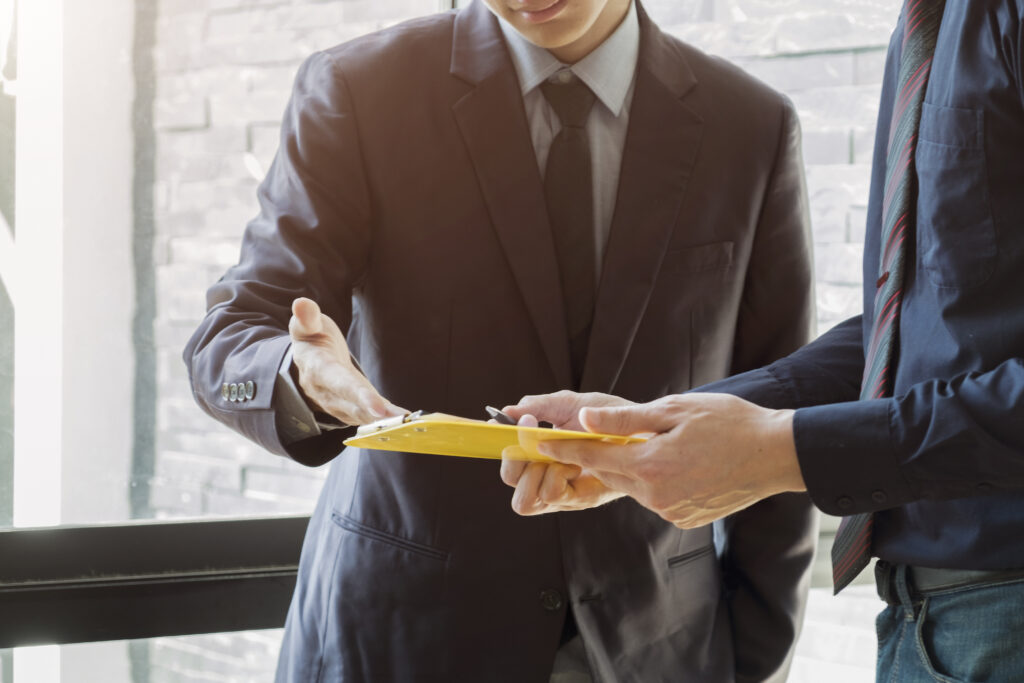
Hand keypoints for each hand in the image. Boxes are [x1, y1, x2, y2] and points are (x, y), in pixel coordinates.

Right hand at [288, 297, 404, 424]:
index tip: (377, 406)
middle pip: (354, 404)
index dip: (358, 395)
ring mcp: (338, 404)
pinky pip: (369, 416)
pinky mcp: (351, 408)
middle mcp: (327, 392)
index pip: (340, 382)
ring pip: (363, 415)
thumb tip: (301, 304)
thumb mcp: (307, 325)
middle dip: (376, 414)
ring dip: (385, 422)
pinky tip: (404, 421)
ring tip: (406, 423)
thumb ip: (306, 318)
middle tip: (400, 420)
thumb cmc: (311, 338)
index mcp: (318, 369)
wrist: (306, 361)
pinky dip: (387, 421)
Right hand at [499, 391, 632, 514]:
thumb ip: (540, 406)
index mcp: (542, 461)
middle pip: (512, 491)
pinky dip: (555, 474)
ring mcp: (564, 493)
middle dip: (515, 464)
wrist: (644, 427)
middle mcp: (549, 482)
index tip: (506, 427)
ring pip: (526, 500)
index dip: (504, 454)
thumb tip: (507, 411)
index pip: (510, 471)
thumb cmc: (607, 418)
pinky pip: (552, 494)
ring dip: (536, 471)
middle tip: (532, 439)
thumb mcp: (571, 404)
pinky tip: (574, 459)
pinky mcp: (582, 498)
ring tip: (559, 453)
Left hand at [535, 393, 805, 527]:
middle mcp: (656, 495)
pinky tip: (678, 463)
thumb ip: (626, 419)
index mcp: (650, 465)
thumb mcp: (675, 410)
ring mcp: (671, 511)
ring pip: (634, 486)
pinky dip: (656, 481)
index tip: (540, 441)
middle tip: (592, 435)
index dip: (564, 447)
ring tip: (656, 444)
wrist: (777, 455)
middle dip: (601, 454)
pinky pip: (656, 498)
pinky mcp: (685, 519)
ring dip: (633, 466)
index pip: (593, 456)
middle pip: (611, 472)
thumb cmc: (730, 423)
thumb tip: (584, 418)